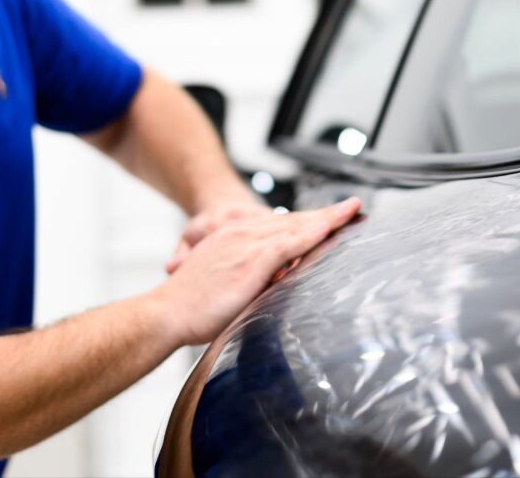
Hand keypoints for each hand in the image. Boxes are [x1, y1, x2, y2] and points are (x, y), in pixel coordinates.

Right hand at [151, 197, 360, 345]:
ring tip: (351, 211)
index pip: (282, 225)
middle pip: (294, 220)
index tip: (333, 218)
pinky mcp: (251, 262)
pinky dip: (312, 233)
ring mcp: (248, 246)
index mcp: (235, 239)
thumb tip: (273, 286)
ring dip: (326, 218)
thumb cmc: (191, 307)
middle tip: (353, 207)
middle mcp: (243, 235)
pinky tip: (330, 228)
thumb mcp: (224, 284)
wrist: (167, 312)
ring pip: (296, 227)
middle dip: (325, 214)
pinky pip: (289, 243)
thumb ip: (249, 280)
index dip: (310, 220)